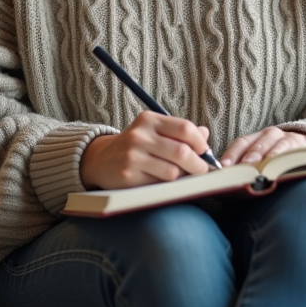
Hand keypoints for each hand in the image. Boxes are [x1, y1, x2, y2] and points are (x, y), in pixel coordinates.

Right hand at [80, 111, 212, 189]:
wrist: (100, 160)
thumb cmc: (135, 146)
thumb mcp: (154, 132)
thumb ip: (179, 132)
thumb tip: (205, 134)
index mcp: (149, 120)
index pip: (185, 128)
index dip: (200, 142)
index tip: (204, 152)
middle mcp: (139, 135)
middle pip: (182, 152)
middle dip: (198, 165)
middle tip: (200, 170)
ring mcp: (132, 156)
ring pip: (173, 172)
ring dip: (182, 178)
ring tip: (181, 177)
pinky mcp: (128, 176)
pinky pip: (159, 185)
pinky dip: (167, 186)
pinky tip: (163, 182)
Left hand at [221, 127, 305, 166]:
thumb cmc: (279, 158)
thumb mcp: (264, 157)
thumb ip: (248, 166)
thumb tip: (229, 183)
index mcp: (256, 137)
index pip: (241, 143)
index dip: (231, 154)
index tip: (223, 167)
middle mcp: (270, 134)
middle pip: (256, 144)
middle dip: (247, 157)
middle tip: (241, 170)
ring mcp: (287, 138)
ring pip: (275, 146)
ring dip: (267, 158)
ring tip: (260, 170)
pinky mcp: (302, 145)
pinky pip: (293, 152)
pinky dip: (286, 160)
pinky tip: (281, 170)